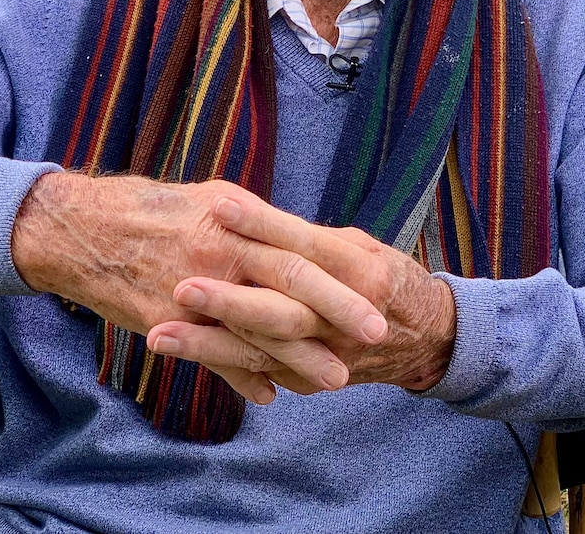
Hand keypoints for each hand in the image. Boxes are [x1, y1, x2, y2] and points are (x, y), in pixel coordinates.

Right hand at [10, 172, 387, 398]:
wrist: (86, 230)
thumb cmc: (157, 209)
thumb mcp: (215, 201)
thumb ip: (261, 224)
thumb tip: (303, 240)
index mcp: (239, 217)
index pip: (302, 246)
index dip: (342, 270)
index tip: (381, 289)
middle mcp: (223, 251)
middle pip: (292, 283)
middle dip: (337, 310)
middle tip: (374, 335)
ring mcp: (196, 288)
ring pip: (258, 327)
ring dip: (299, 356)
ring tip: (334, 379)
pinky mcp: (170, 321)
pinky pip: (213, 355)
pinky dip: (242, 375)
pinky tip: (269, 395)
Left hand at [146, 191, 456, 400]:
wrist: (425, 340)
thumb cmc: (384, 276)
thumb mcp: (359, 246)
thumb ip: (310, 240)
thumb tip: (251, 217)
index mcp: (362, 271)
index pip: (304, 246)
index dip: (262, 225)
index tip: (218, 205)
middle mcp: (346, 318)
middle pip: (281, 308)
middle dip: (228, 301)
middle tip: (182, 286)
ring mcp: (329, 355)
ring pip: (263, 351)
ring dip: (207, 345)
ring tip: (159, 333)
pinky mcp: (311, 379)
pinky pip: (261, 372)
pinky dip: (219, 364)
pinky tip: (179, 353)